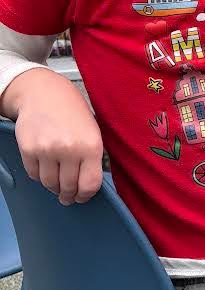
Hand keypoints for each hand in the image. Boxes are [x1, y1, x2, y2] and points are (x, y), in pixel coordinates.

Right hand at [3, 70, 103, 204]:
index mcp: (91, 145)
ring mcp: (46, 150)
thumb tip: (87, 185)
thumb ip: (92, 157)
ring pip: (50, 184)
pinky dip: (40, 175)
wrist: (43, 92)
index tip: (82, 197)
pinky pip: (34, 174)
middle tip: (68, 196)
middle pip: (68, 187)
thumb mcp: (93, 130)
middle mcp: (69, 149)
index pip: (90, 184)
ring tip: (57, 183)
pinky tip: (45, 167)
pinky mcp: (28, 149)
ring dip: (54, 187)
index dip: (86, 195)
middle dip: (69, 195)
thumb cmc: (71, 111)